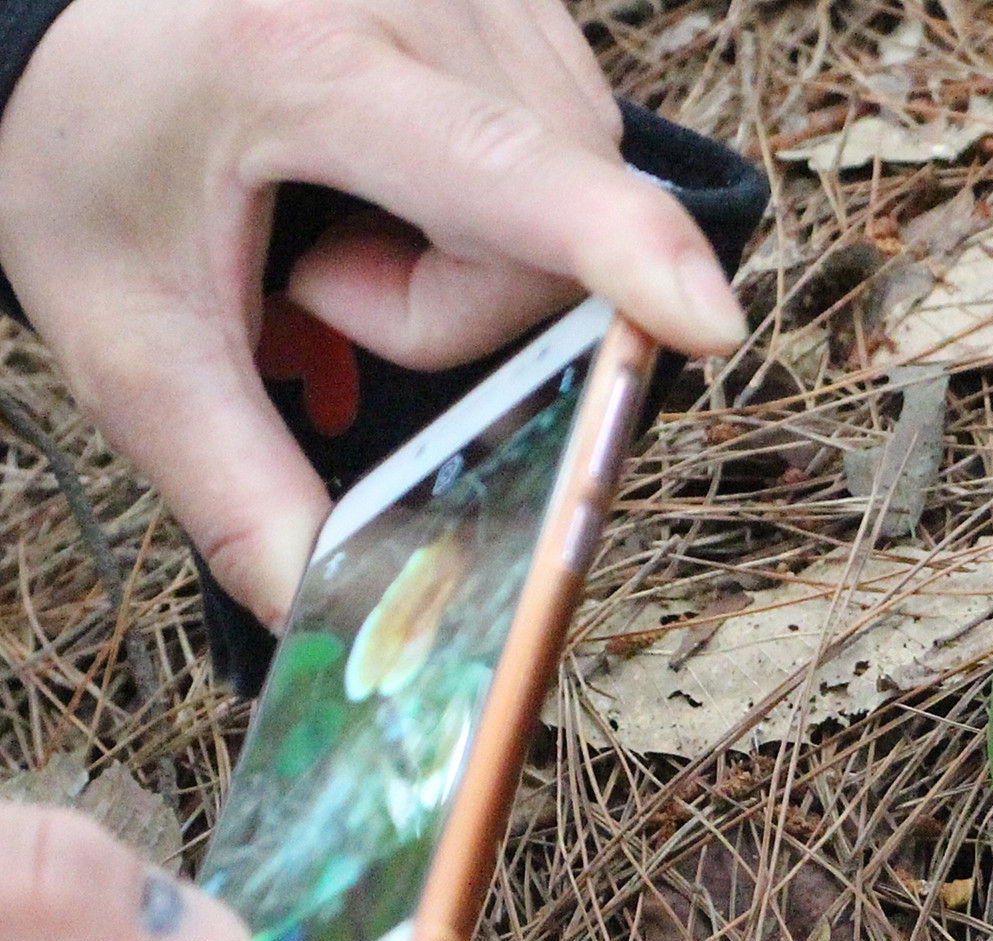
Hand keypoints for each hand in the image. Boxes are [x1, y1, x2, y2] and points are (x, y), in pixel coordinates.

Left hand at [0, 0, 746, 630]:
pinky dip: (501, 208)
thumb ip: (236, 491)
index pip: (497, 173)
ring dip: (477, 267)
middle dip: (447, 316)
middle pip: (543, 246)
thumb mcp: (130, 335)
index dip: (619, 253)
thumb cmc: (95, 152)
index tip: (709, 323)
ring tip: (353, 224)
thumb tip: (331, 625)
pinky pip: (579, 157)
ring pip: (578, 205)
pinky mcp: (532, 9)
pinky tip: (403, 185)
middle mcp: (418, 3)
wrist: (82, 19)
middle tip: (316, 290)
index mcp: (296, 63)